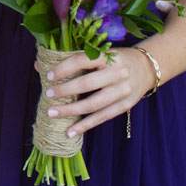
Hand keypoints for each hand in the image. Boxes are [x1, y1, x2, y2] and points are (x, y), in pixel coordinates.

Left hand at [36, 47, 156, 138]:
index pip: (82, 60)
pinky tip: (70, 131)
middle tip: (48, 95)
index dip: (64, 68)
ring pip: (94, 104)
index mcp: (108, 56)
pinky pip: (102, 117)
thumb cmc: (114, 59)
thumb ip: (71, 59)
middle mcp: (118, 73)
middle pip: (87, 84)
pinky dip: (85, 125)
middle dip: (65, 90)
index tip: (48, 76)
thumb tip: (39, 66)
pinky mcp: (125, 105)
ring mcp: (123, 91)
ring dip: (71, 110)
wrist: (146, 68)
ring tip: (52, 113)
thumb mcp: (98, 53)